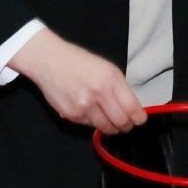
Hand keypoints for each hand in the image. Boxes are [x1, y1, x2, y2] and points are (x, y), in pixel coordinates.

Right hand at [7, 28, 147, 134]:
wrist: (49, 60)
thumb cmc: (78, 61)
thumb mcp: (106, 68)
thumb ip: (120, 88)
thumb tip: (132, 109)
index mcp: (110, 79)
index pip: (132, 108)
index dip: (139, 118)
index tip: (139, 119)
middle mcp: (98, 93)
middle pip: (121, 122)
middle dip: (126, 126)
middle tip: (126, 124)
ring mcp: (83, 106)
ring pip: (106, 128)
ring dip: (111, 127)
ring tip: (109, 119)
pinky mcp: (71, 115)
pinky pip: (89, 126)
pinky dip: (93, 122)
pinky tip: (90, 111)